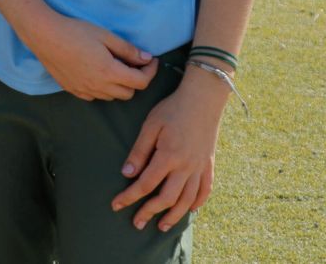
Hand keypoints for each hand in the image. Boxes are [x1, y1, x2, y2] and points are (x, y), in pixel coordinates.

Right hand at [23, 14, 156, 100]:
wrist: (43, 35)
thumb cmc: (74, 31)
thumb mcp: (105, 35)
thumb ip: (128, 49)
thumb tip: (147, 58)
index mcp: (110, 72)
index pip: (141, 82)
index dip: (151, 71)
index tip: (150, 60)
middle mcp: (99, 86)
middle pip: (129, 93)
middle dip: (136, 79)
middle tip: (133, 62)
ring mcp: (84, 90)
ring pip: (112, 96)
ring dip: (119, 85)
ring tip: (113, 66)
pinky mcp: (72, 89)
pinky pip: (95, 96)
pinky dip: (102, 88)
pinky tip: (95, 72)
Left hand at [111, 73, 226, 231]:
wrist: (202, 99)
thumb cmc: (171, 109)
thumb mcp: (150, 126)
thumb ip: (139, 151)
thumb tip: (127, 173)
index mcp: (168, 156)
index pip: (145, 184)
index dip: (129, 197)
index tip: (116, 205)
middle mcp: (186, 167)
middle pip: (167, 198)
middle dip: (149, 212)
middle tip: (136, 223)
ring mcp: (200, 168)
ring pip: (187, 200)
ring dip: (174, 216)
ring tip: (162, 226)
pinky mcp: (209, 165)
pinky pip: (205, 190)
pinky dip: (198, 202)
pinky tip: (190, 210)